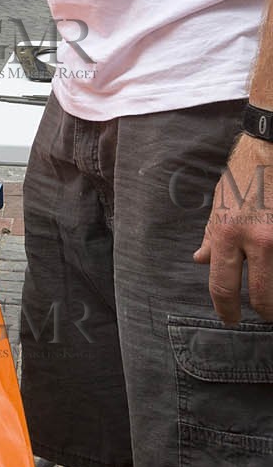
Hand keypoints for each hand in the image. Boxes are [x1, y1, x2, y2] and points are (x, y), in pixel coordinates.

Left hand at [194, 133, 272, 322]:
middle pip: (262, 297)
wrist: (271, 147)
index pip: (223, 285)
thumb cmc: (243, 175)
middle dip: (264, 311)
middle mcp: (258, 239)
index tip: (230, 318)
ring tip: (270, 293)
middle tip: (263, 314)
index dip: (226, 309)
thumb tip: (201, 261)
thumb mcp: (219, 204)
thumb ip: (211, 237)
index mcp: (228, 232)